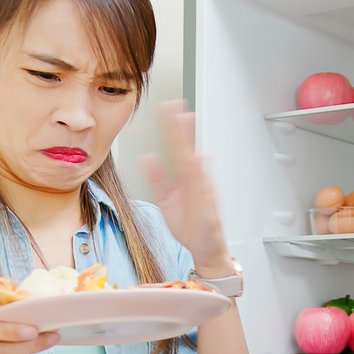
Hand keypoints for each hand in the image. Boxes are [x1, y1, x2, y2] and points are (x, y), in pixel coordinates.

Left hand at [140, 99, 231, 273]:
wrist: (205, 248)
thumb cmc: (189, 226)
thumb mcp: (165, 201)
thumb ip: (157, 180)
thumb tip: (148, 159)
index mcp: (182, 178)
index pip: (175, 148)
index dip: (171, 129)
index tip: (166, 110)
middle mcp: (192, 179)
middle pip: (183, 148)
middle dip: (178, 127)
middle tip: (173, 105)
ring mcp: (200, 188)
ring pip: (192, 159)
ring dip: (188, 142)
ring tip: (184, 120)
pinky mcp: (206, 201)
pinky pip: (201, 184)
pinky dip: (200, 171)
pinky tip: (196, 157)